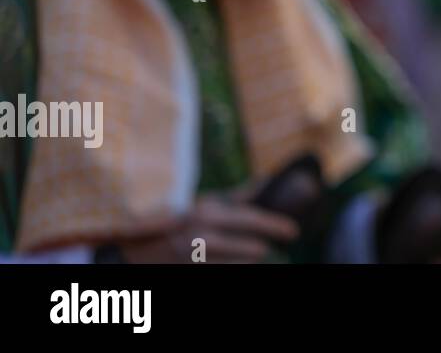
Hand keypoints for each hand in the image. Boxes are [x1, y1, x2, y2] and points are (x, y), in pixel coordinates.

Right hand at [114, 193, 298, 262]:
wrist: (131, 250)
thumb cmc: (173, 221)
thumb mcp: (202, 204)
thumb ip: (236, 196)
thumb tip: (268, 182)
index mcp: (206, 212)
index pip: (251, 219)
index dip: (276, 225)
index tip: (293, 231)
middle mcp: (201, 237)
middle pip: (252, 249)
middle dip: (261, 248)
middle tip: (265, 246)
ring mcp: (195, 260)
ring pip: (242, 267)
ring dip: (247, 262)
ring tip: (246, 255)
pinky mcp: (192, 274)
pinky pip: (226, 275)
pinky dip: (234, 269)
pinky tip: (233, 264)